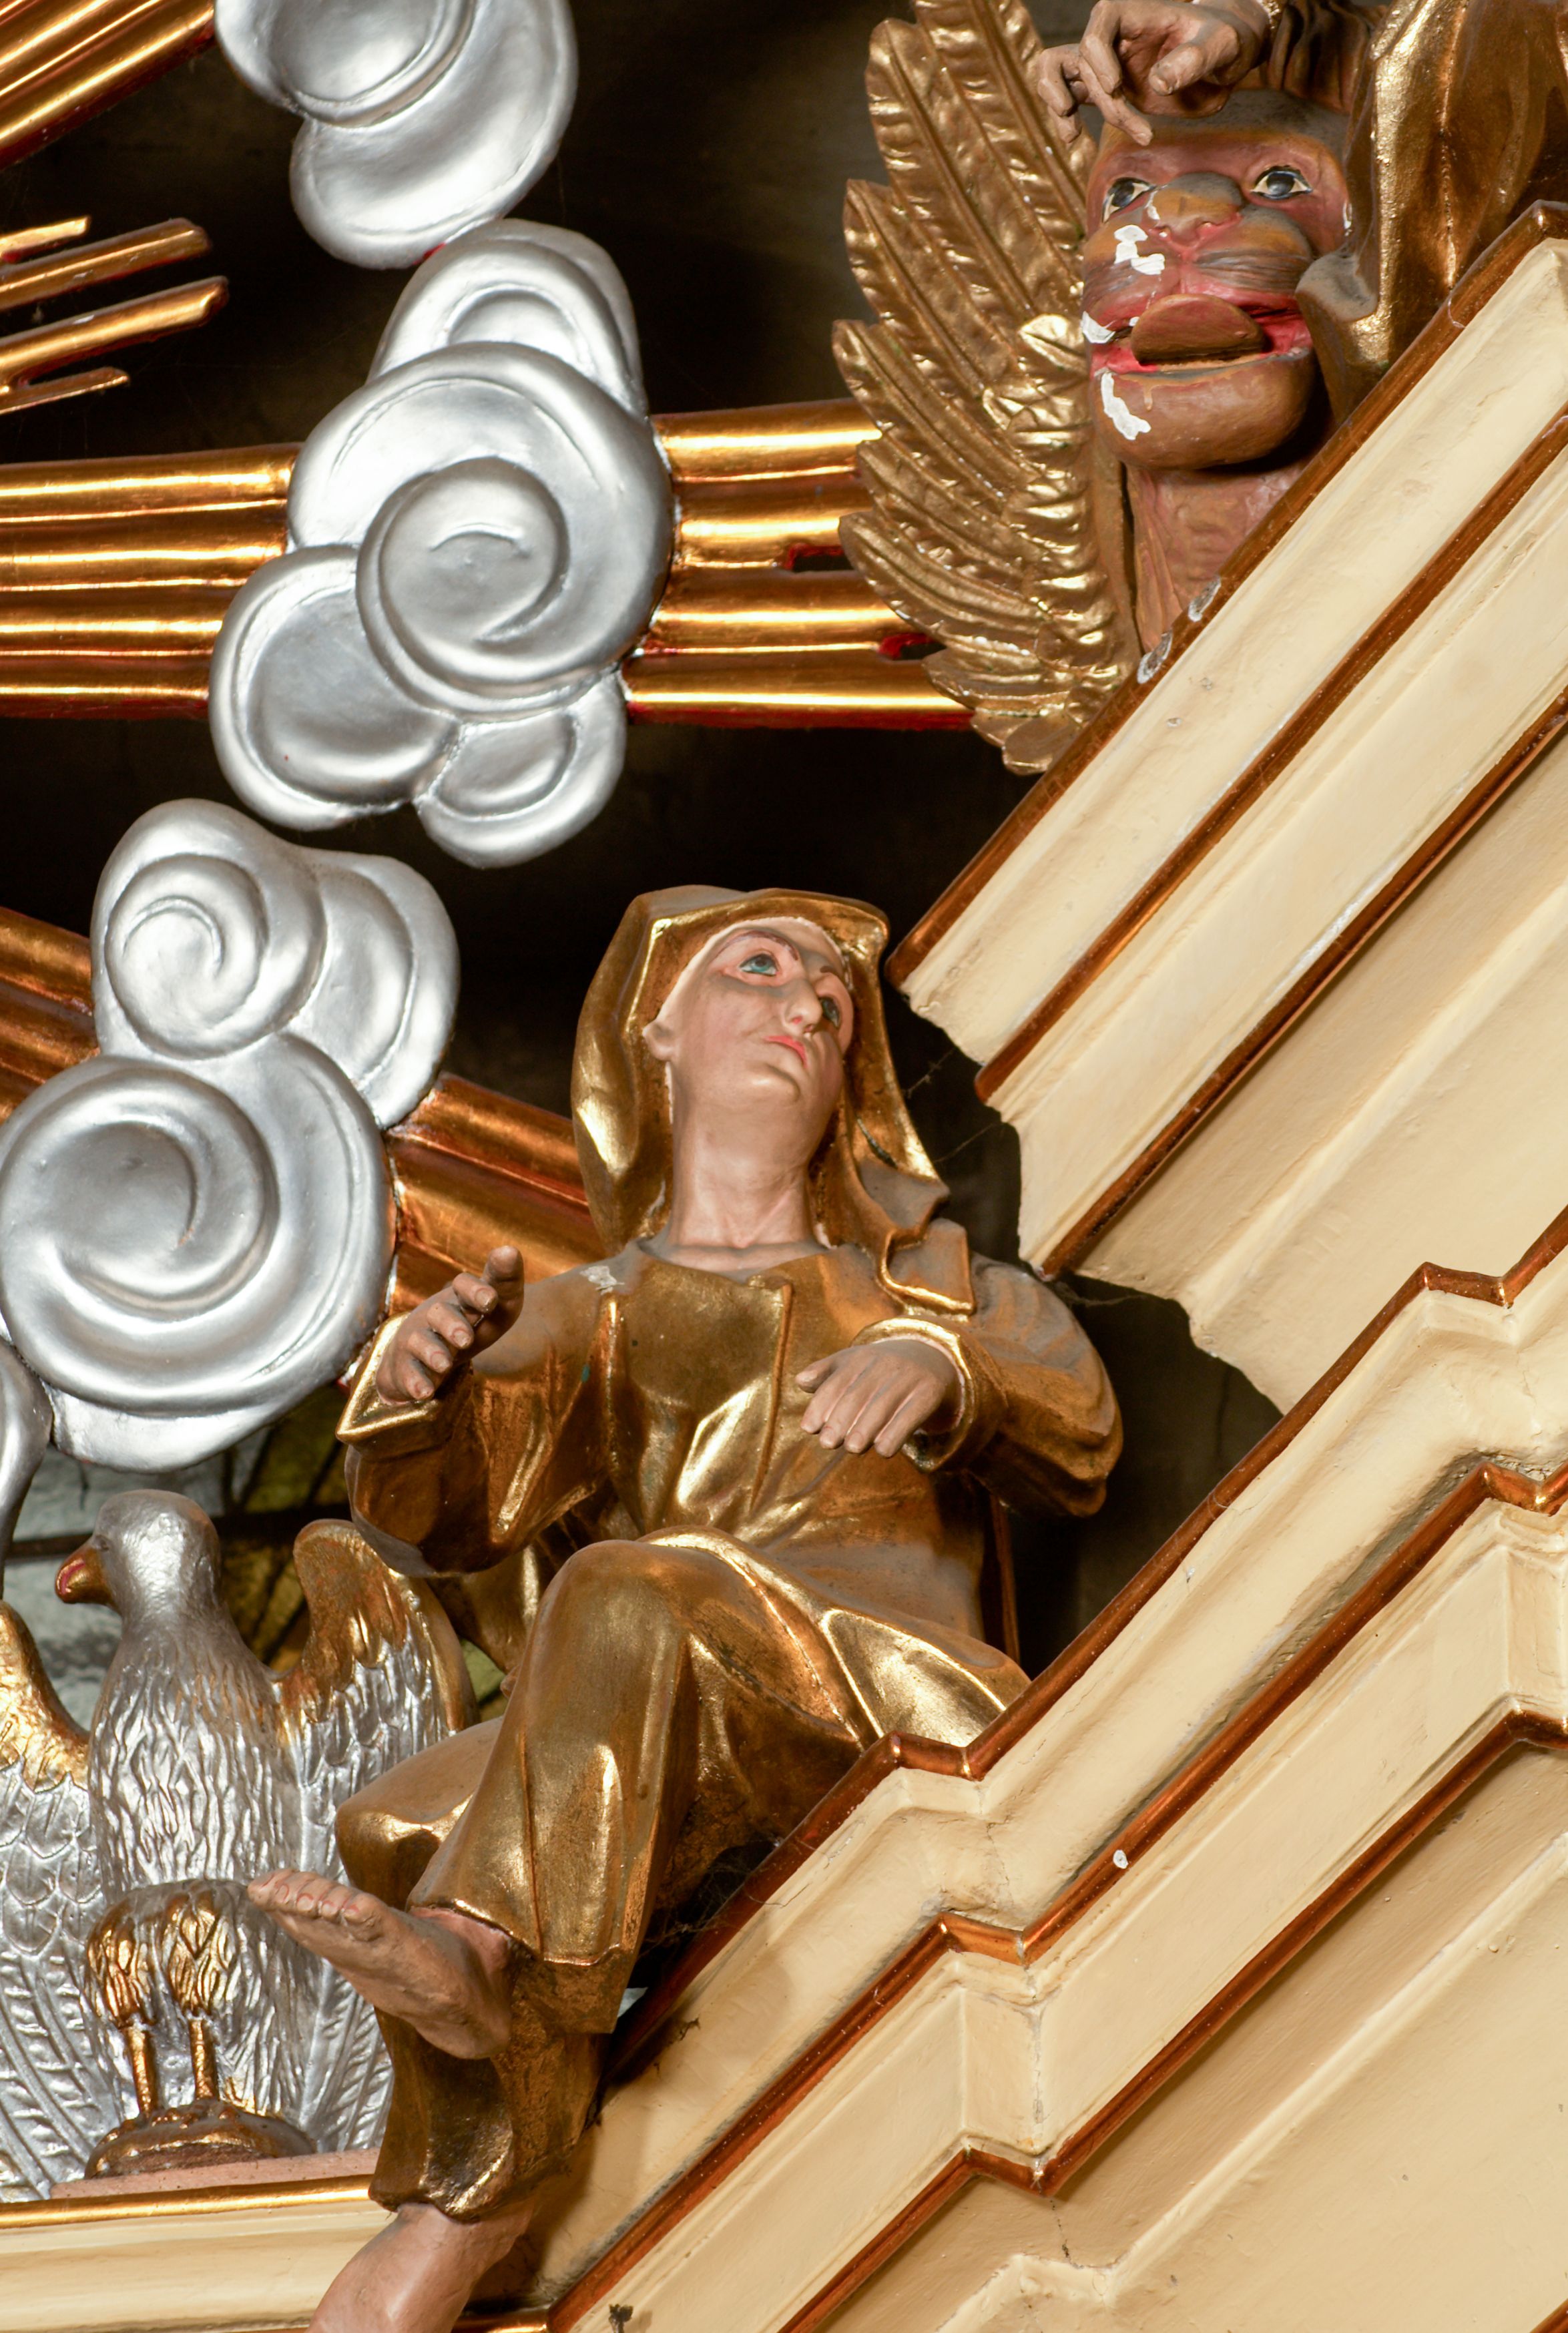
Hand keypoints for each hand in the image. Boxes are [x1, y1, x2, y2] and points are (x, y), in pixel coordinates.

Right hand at [375, 1246, 523, 1406]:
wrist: (421, 1359)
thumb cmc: (466, 1327)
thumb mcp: (494, 1311)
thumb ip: (504, 1284)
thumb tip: (509, 1248)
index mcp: (458, 1299)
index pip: (463, 1286)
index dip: (475, 1291)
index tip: (490, 1301)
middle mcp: (434, 1316)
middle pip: (440, 1313)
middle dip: (453, 1325)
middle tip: (467, 1339)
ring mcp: (416, 1341)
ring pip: (421, 1342)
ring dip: (434, 1353)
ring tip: (446, 1365)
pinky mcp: (405, 1368)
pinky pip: (407, 1374)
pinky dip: (415, 1383)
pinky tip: (424, 1393)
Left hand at [796, 1338, 960, 1457]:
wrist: (930, 1357)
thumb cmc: (879, 1369)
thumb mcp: (852, 1363)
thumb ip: (824, 1374)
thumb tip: (800, 1382)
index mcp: (861, 1357)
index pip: (836, 1383)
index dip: (820, 1406)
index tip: (808, 1428)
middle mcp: (885, 1364)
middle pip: (857, 1396)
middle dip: (840, 1421)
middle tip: (828, 1443)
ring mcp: (908, 1378)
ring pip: (882, 1407)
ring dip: (865, 1430)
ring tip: (853, 1448)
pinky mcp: (928, 1393)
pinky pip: (909, 1417)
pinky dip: (894, 1435)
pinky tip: (882, 1449)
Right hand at [1033, 0, 1267, 145]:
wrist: (1224, 60)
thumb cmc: (1225, 42)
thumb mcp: (1221, 45)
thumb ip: (1193, 59)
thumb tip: (1159, 82)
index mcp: (1136, 13)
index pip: (1100, 24)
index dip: (1098, 56)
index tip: (1116, 86)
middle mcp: (1113, 35)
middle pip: (1084, 60)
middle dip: (1107, 102)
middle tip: (1142, 131)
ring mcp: (1105, 61)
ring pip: (1057, 70)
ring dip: (1058, 102)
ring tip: (1072, 136)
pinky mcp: (1105, 88)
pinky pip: (1069, 94)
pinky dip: (1063, 116)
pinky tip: (1073, 138)